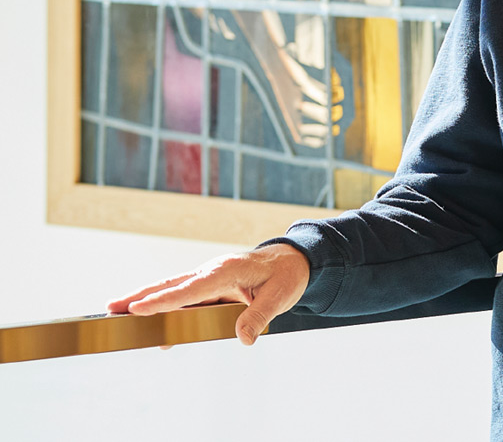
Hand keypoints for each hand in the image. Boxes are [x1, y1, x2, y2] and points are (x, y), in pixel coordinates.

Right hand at [106, 243, 309, 345]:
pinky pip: (184, 298)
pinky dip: (165, 308)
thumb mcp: (281, 296)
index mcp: (227, 270)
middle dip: (141, 297)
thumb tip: (243, 339)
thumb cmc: (286, 275)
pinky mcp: (210, 285)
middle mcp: (212, 271)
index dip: (164, 301)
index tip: (138, 308)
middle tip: (111, 308)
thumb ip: (260, 316)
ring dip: (146, 300)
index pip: (191, 289)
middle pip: (172, 285)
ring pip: (173, 290)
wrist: (293, 260)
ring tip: (116, 313)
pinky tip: (152, 328)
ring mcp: (209, 277)